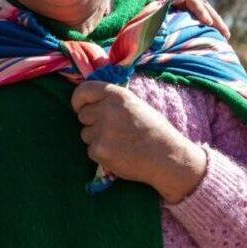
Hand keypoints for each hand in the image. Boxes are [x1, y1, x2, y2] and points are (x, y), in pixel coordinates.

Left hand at [70, 81, 206, 202]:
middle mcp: (107, 110)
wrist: (168, 157)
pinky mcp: (99, 151)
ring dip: (97, 139)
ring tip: (120, 142)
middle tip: (113, 130)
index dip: (78, 100)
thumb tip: (88, 101)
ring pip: (85, 134)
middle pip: (83, 115)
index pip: (83, 90)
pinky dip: (101, 154)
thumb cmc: (154, 130)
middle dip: (93, 122)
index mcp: (116, 95)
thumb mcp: (135, 104)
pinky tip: (119, 154)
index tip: (79, 107)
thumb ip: (111, 100)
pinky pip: (90, 150)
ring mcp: (102, 131)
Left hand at [116, 0, 229, 38]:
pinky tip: (210, 32)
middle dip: (215, 19)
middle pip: (203, 5)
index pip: (193, 0)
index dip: (201, 12)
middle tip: (226, 33)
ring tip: (225, 35)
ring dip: (213, 21)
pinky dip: (203, 22)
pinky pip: (194, 14)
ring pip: (202, 9)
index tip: (208, 23)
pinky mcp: (179, 5)